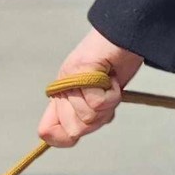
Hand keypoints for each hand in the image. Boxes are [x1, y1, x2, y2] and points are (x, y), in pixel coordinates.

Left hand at [37, 29, 142, 148]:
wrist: (127, 35)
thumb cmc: (115, 63)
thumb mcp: (99, 96)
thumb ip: (85, 115)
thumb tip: (69, 135)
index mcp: (61, 95)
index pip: (47, 130)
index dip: (61, 138)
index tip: (81, 125)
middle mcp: (62, 87)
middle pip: (74, 130)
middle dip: (97, 118)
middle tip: (105, 96)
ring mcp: (69, 78)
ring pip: (88, 117)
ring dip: (107, 104)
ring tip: (110, 84)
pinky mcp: (81, 70)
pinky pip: (97, 102)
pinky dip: (113, 94)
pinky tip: (113, 79)